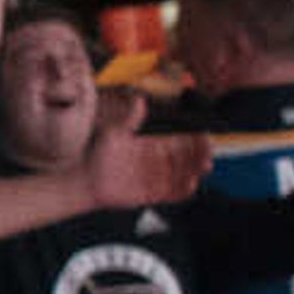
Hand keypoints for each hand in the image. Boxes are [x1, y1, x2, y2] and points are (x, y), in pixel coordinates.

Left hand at [83, 91, 213, 208]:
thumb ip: (128, 119)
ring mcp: (158, 177)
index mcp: (155, 144)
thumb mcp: (114, 133)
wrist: (84, 181)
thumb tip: (140, 99)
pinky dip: (184, 190)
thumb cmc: (97, 154)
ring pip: (185, 174)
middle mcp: (160, 160)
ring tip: (203, 167)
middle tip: (208, 154)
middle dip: (201, 154)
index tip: (205, 135)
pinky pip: (174, 193)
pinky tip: (190, 184)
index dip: (196, 138)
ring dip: (196, 171)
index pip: (182, 139)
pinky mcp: (154, 194)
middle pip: (189, 157)